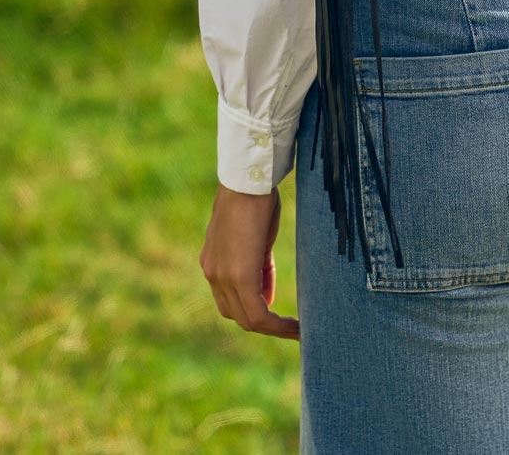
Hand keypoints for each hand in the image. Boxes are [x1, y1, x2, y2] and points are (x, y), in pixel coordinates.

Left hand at [200, 182, 300, 340]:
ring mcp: (222, 277)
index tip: (277, 308)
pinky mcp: (239, 277)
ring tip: (295, 328)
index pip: (230, 300)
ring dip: (271, 327)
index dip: (254, 308)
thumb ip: (257, 266)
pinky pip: (258, 314)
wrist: (249, 179)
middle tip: (289, 323)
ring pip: (247, 319)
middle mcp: (213, 274)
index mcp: (213, 263)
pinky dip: (276, 326)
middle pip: (236, 314)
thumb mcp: (256, 238)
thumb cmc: (257, 199)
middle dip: (263, 321)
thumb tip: (265, 295)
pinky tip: (295, 328)